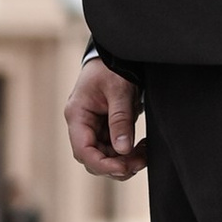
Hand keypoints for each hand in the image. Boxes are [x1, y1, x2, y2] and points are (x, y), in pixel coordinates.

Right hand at [66, 53, 148, 178]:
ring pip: (105, 156)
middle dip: (116, 165)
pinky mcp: (106, 127)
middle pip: (94, 157)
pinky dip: (128, 152)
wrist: (117, 54)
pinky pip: (114, 147)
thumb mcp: (119, 91)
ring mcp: (93, 127)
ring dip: (124, 160)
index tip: (123, 168)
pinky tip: (142, 148)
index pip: (83, 150)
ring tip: (145, 155)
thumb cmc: (113, 67)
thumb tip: (123, 149)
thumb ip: (120, 120)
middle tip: (140, 162)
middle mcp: (82, 124)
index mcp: (77, 114)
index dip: (102, 163)